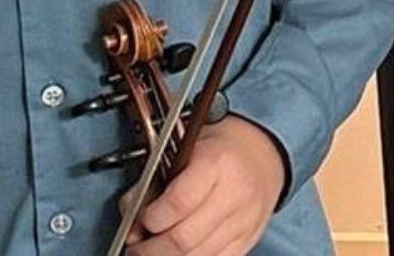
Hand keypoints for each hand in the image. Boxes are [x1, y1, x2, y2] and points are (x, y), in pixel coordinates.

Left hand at [125, 116, 288, 255]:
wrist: (262, 156)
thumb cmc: (219, 150)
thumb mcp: (186, 148)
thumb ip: (155, 177)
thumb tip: (130, 211)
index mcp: (218, 162)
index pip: (179, 202)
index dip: (151, 218)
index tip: (139, 220)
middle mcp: (235, 194)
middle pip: (184, 239)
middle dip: (151, 249)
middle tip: (136, 246)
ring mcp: (244, 221)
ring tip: (150, 251)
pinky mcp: (247, 241)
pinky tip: (176, 254)